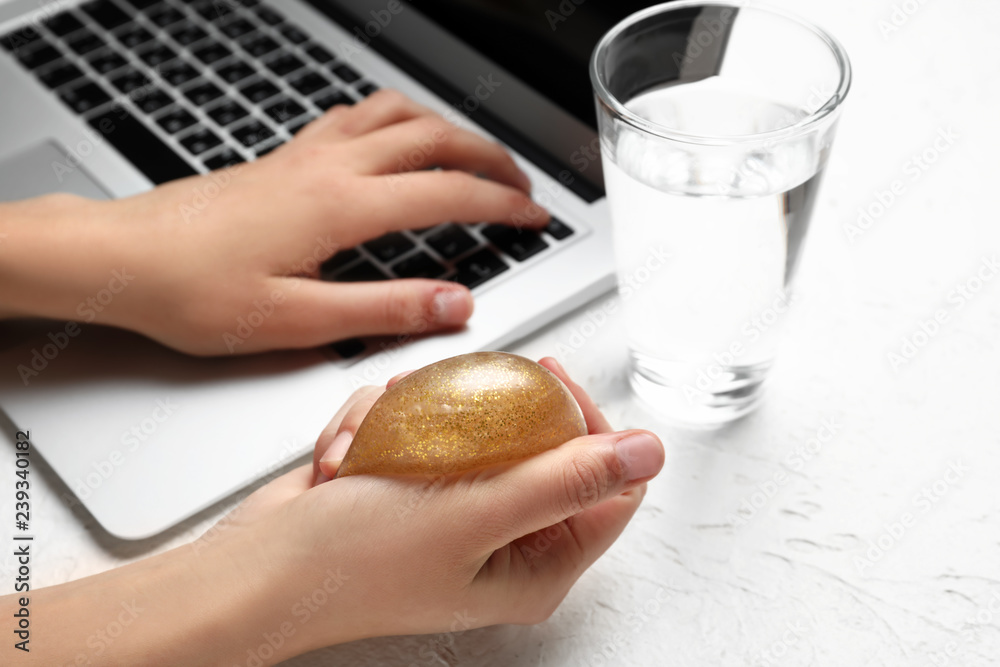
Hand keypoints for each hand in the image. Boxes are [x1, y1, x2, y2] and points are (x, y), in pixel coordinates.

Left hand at [0, 90, 545, 354]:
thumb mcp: (298, 321)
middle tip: (521, 185)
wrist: (123, 257)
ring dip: (449, 129)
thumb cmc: (194, 291)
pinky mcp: (286, 155)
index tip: (534, 217)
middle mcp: (329, 167)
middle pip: (434, 139)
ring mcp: (307, 153)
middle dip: (490, 159)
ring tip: (476, 155)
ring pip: (399, 115)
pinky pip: (358, 115)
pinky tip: (398, 137)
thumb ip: (385, 311)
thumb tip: (455, 306)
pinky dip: (398, 118)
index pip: (447, 193)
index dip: (502, 205)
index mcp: (341, 206)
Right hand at [211, 357, 663, 659]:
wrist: (255, 569)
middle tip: (457, 393)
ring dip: (422, 415)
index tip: (546, 380)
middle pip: (542, 444)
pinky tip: (349, 453)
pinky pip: (422, 425)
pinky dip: (383, 425)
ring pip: (476, 424)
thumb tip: (648, 451)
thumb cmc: (351, 564)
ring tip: (378, 439)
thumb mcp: (471, 516)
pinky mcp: (415, 485)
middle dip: (491, 409)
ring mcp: (458, 510)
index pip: (609, 486)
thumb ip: (564, 481)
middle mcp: (505, 541)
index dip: (588, 423)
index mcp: (537, 566)